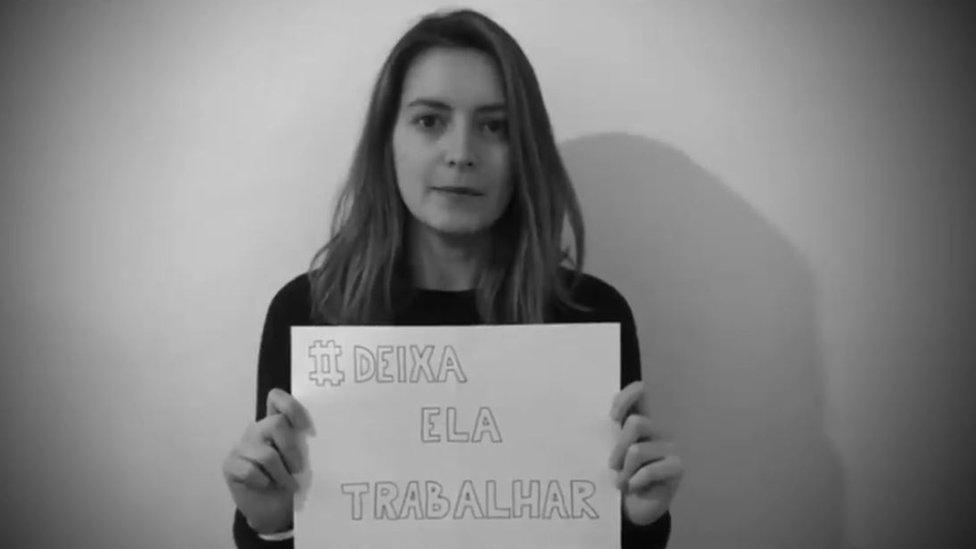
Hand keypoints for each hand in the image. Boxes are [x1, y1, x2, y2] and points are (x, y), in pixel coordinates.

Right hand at [222, 388, 314, 533]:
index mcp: (277, 423)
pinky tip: (266, 486)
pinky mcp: (230, 464)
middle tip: (299, 469)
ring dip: (282, 474)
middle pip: (275, 423)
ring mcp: (242, 446)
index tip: (307, 429)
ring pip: (266, 454)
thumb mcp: (304, 459)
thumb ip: (305, 443)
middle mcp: (258, 429)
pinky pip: (249, 471)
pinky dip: (264, 482)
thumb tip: (316, 437)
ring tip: (288, 485)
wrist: (274, 511)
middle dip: (292, 449)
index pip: (277, 398)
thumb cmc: (292, 480)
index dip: (292, 407)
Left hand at [608, 381, 682, 525]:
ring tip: (621, 481)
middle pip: (636, 422)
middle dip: (617, 447)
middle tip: (612, 466)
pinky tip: (633, 487)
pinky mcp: (677, 466)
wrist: (635, 507)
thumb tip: (601, 421)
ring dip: (624, 469)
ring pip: (637, 450)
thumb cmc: (622, 474)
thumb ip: (610, 433)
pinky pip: (649, 470)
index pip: (640, 392)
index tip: (612, 418)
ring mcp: (671, 447)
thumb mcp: (613, 451)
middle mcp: (659, 429)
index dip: (625, 398)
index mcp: (642, 420)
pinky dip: (634, 481)